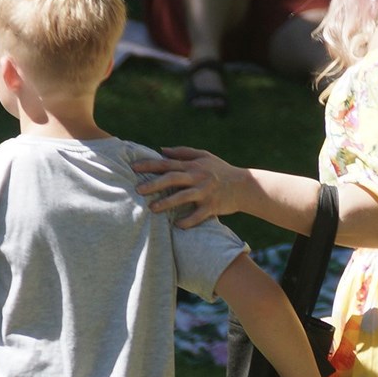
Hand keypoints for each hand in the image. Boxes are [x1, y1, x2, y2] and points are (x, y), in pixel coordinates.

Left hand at [133, 146, 247, 226]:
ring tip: (152, 208)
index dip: (150, 164)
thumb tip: (162, 150)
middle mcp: (197, 177)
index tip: (133, 167)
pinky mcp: (212, 206)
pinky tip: (177, 226)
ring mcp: (205, 192)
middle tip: (138, 190)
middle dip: (154, 184)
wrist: (244, 186)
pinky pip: (198, 215)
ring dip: (167, 203)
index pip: (168, 163)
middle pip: (173, 179)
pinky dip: (188, 221)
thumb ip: (183, 152)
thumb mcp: (205, 156)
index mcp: (193, 165)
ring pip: (183, 197)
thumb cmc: (221, 170)